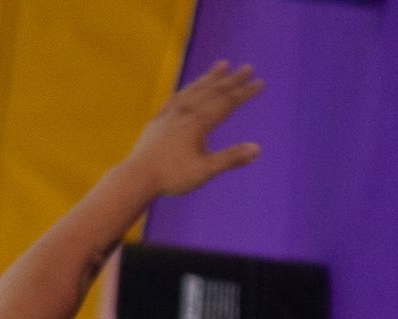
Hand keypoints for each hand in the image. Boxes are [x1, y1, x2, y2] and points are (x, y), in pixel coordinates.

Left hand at [128, 61, 263, 196]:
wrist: (137, 176)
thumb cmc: (172, 176)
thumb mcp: (206, 170)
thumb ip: (231, 158)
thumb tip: (257, 149)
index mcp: (199, 123)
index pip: (227, 102)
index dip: (245, 92)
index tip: (260, 83)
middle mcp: (186, 112)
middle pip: (213, 90)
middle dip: (232, 79)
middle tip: (248, 67)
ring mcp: (171, 113)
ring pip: (195, 88)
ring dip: (210, 76)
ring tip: (222, 64)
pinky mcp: (158, 119)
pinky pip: (177, 96)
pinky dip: (188, 88)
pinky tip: (191, 87)